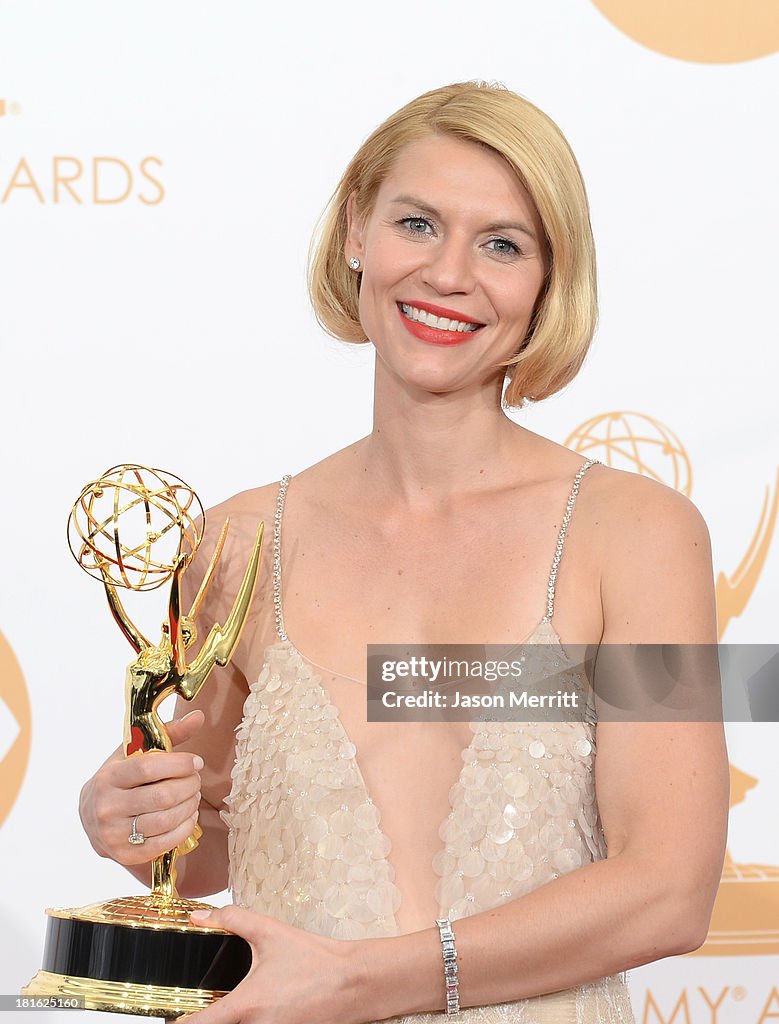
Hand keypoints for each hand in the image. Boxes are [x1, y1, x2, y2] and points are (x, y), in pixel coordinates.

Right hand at [79, 709, 204, 863]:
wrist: (92, 817)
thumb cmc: (121, 778)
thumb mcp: (136, 753)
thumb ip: (168, 733)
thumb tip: (199, 716)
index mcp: (108, 777)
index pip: (148, 768)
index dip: (179, 764)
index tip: (196, 762)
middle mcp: (107, 806)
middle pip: (162, 796)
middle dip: (189, 786)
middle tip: (196, 780)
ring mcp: (114, 834)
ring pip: (166, 821)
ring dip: (190, 806)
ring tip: (194, 796)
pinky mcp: (125, 854)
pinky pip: (164, 843)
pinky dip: (184, 828)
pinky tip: (188, 816)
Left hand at [182, 906, 365, 1023]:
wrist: (354, 982)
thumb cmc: (315, 959)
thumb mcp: (270, 931)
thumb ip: (231, 919)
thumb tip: (200, 916)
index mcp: (248, 1005)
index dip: (181, 1022)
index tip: (174, 1016)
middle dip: (215, 1016)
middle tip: (212, 1000)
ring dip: (238, 1018)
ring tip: (245, 999)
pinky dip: (257, 1020)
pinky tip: (270, 1003)